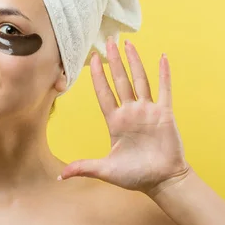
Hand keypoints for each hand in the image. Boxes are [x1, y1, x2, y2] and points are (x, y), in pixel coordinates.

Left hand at [59, 38, 190, 196]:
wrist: (163, 182)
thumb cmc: (136, 176)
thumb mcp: (105, 170)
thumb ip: (84, 168)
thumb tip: (60, 176)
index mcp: (115, 121)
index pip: (103, 93)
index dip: (97, 76)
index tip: (91, 59)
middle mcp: (130, 112)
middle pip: (120, 80)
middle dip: (113, 61)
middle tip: (108, 42)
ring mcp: (147, 111)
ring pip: (140, 80)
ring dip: (134, 62)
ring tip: (128, 44)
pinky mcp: (164, 114)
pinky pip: (164, 90)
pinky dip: (164, 74)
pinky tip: (161, 57)